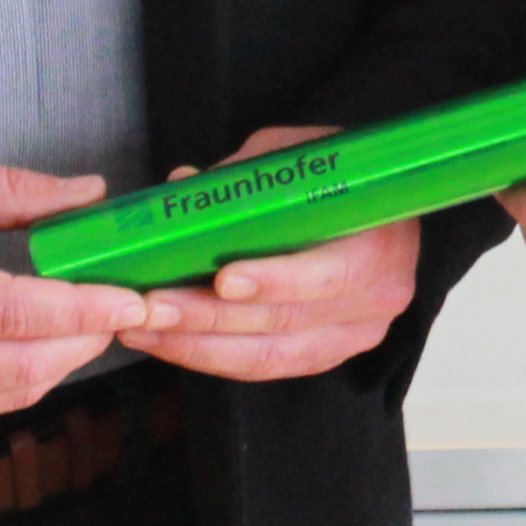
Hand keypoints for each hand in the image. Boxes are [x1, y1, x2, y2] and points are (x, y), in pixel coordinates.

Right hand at [0, 147, 159, 429]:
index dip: (81, 307)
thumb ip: (4, 189)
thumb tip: (83, 194)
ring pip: (9, 395)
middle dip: (87, 339)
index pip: (12, 312)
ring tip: (93, 320)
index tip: (130, 294)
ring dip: (64, 361)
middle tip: (124, 306)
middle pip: (21, 367)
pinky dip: (26, 376)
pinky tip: (47, 344)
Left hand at [120, 125, 420, 383]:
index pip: (328, 274)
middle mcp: (375, 300)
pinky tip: (169, 343)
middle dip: (209, 317)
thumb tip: (183, 187)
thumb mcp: (301, 157)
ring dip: (197, 347)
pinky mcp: (326, 357)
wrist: (380, 215)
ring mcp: (353, 336)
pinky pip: (263, 368)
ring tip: (144, 330)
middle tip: (152, 307)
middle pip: (284, 322)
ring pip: (267, 357)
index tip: (221, 279)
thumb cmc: (338, 179)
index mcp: (379, 244)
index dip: (274, 280)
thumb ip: (247, 176)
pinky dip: (211, 358)